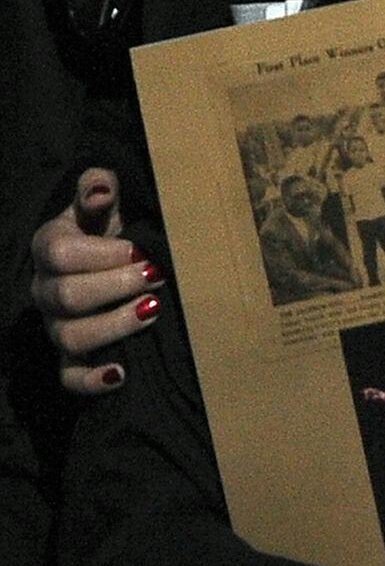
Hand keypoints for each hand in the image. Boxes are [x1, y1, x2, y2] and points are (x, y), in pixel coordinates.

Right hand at [30, 168, 163, 394]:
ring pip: (70, 338)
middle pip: (67, 298)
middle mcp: (45, 289)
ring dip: (114, 326)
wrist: (112, 253)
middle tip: (157, 275)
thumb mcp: (105, 198)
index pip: (61, 255)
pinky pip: (70, 377)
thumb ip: (99, 185)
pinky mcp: (69, 355)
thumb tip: (100, 191)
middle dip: (117, 287)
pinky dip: (91, 381)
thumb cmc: (109, 222)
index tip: (140, 249)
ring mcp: (55, 325)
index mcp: (50, 246)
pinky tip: (120, 374)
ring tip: (153, 310)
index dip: (102, 254)